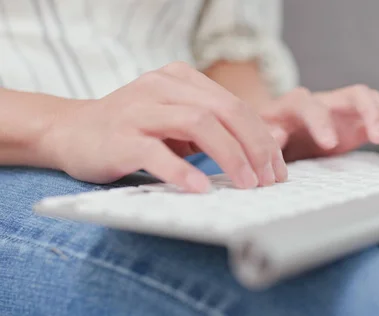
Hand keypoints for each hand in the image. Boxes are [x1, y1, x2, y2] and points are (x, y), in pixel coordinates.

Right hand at [39, 62, 286, 191]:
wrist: (70, 132)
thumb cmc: (135, 131)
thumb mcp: (178, 123)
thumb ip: (216, 129)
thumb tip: (271, 148)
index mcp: (182, 79)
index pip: (236, 106)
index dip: (264, 139)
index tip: (278, 170)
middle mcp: (162, 86)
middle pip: (225, 111)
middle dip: (255, 147)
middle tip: (269, 180)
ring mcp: (139, 109)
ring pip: (199, 123)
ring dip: (230, 156)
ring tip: (247, 184)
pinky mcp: (119, 136)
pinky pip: (156, 152)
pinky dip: (182, 171)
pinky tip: (201, 189)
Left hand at [258, 85, 378, 160]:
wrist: (278, 132)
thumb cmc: (270, 133)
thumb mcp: (262, 134)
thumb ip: (269, 134)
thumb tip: (276, 136)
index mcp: (296, 104)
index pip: (310, 104)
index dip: (321, 122)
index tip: (329, 144)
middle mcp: (325, 102)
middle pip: (354, 94)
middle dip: (370, 113)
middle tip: (378, 137)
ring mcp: (344, 110)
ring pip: (371, 102)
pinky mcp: (357, 123)